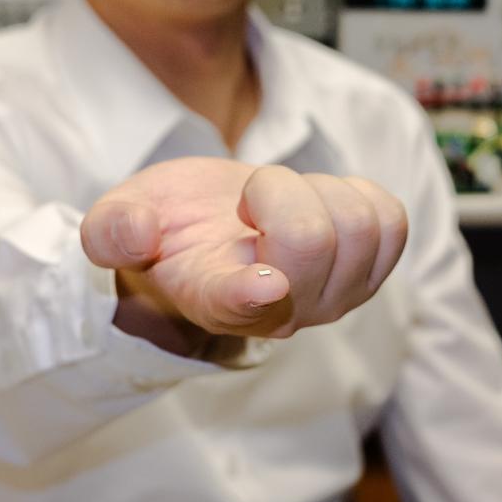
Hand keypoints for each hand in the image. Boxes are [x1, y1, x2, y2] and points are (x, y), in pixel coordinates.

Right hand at [79, 157, 407, 352]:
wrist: (210, 232)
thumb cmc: (165, 227)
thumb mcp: (117, 221)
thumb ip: (111, 231)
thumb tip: (135, 233)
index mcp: (211, 299)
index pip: (236, 306)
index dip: (252, 294)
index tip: (264, 283)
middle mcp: (280, 312)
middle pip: (312, 239)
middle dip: (278, 189)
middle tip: (247, 202)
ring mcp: (331, 298)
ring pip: (358, 224)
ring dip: (318, 192)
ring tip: (282, 205)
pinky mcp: (369, 272)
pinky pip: (390, 220)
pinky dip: (357, 196)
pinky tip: (320, 204)